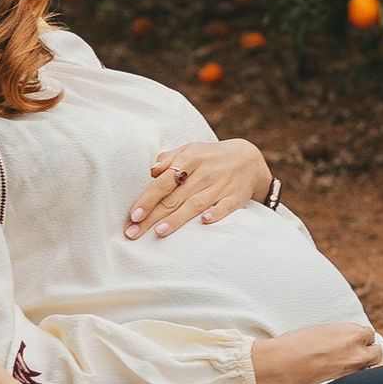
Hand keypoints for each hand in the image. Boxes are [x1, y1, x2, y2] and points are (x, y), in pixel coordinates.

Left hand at [124, 138, 271, 241]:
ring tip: (159, 232)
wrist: (248, 159)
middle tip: (134, 233)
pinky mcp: (235, 197)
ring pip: (196, 204)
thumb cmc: (210, 157)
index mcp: (191, 159)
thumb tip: (152, 171)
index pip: (165, 182)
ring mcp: (221, 186)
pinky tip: (204, 222)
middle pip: (175, 197)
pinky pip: (225, 207)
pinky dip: (216, 214)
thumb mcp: (190, 150)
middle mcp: (205, 173)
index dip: (148, 198)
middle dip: (153, 216)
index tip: (134, 215)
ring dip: (177, 219)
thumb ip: (169, 159)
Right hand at [248, 317, 382, 383]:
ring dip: (364, 370)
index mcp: (351, 332)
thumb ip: (340, 337)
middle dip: (368, 355)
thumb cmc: (293, 346)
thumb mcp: (321, 332)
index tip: (354, 346)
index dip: (361, 341)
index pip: (369, 335)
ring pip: (372, 370)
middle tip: (353, 360)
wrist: (278, 365)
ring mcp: (354, 370)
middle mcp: (357, 350)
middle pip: (376, 353)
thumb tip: (348, 343)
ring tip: (346, 372)